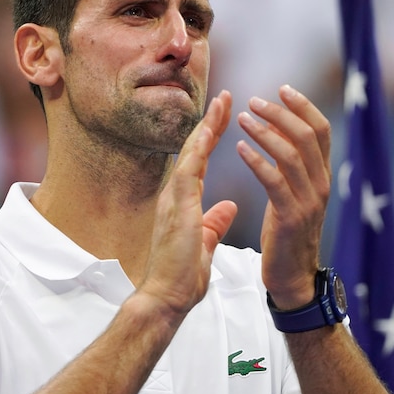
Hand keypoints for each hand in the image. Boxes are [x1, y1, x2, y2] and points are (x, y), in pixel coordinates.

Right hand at [138, 91, 237, 317]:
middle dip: (210, 122)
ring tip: (223, 101)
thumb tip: (228, 208)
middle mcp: (175, 194)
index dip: (211, 137)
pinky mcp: (176, 206)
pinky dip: (199, 147)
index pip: (199, 161)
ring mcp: (173, 198)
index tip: (225, 116)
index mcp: (183, 202)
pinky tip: (210, 129)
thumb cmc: (181, 276)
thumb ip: (214, 223)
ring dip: (206, 125)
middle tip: (225, 96)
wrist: (165, 297)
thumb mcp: (203, 243)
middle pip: (194, 149)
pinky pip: (189, 169)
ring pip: (191, 152)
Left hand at [236, 85, 331, 309]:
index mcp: (322, 177)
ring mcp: (309, 202)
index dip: (303, 106)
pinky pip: (275, 182)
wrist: (291, 279)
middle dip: (281, 113)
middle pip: (308, 136)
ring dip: (265, 132)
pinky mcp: (291, 218)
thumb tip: (278, 128)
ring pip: (291, 155)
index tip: (282, 89)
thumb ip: (289, 164)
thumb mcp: (292, 193)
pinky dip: (257, 161)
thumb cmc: (286, 234)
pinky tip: (239, 149)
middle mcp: (321, 185)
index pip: (321, 130)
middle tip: (254, 101)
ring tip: (241, 119)